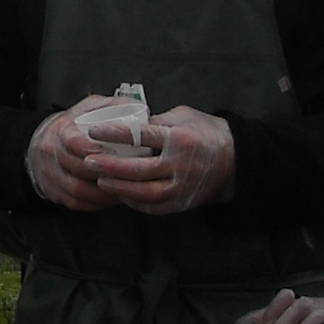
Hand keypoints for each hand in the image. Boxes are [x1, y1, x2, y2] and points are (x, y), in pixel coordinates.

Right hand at [26, 93, 126, 210]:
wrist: (45, 139)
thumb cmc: (75, 123)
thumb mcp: (93, 106)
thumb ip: (115, 107)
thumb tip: (141, 114)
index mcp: (61, 129)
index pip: (76, 143)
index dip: (98, 152)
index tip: (119, 156)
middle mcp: (51, 152)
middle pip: (78, 170)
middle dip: (106, 176)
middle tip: (130, 179)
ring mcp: (49, 173)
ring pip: (77, 191)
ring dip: (103, 194)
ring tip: (124, 191)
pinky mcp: (53, 190)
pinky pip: (74, 203)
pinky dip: (95, 204)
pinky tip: (110, 199)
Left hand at [87, 106, 234, 215]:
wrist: (235, 161)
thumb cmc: (205, 132)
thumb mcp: (183, 116)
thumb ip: (155, 121)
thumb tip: (125, 123)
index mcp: (179, 139)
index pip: (141, 136)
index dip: (114, 134)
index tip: (93, 131)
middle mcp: (181, 166)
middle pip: (139, 170)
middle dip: (110, 166)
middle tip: (88, 161)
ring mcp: (182, 187)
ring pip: (145, 193)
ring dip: (119, 188)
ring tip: (100, 179)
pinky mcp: (182, 203)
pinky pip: (154, 207)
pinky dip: (135, 202)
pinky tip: (120, 194)